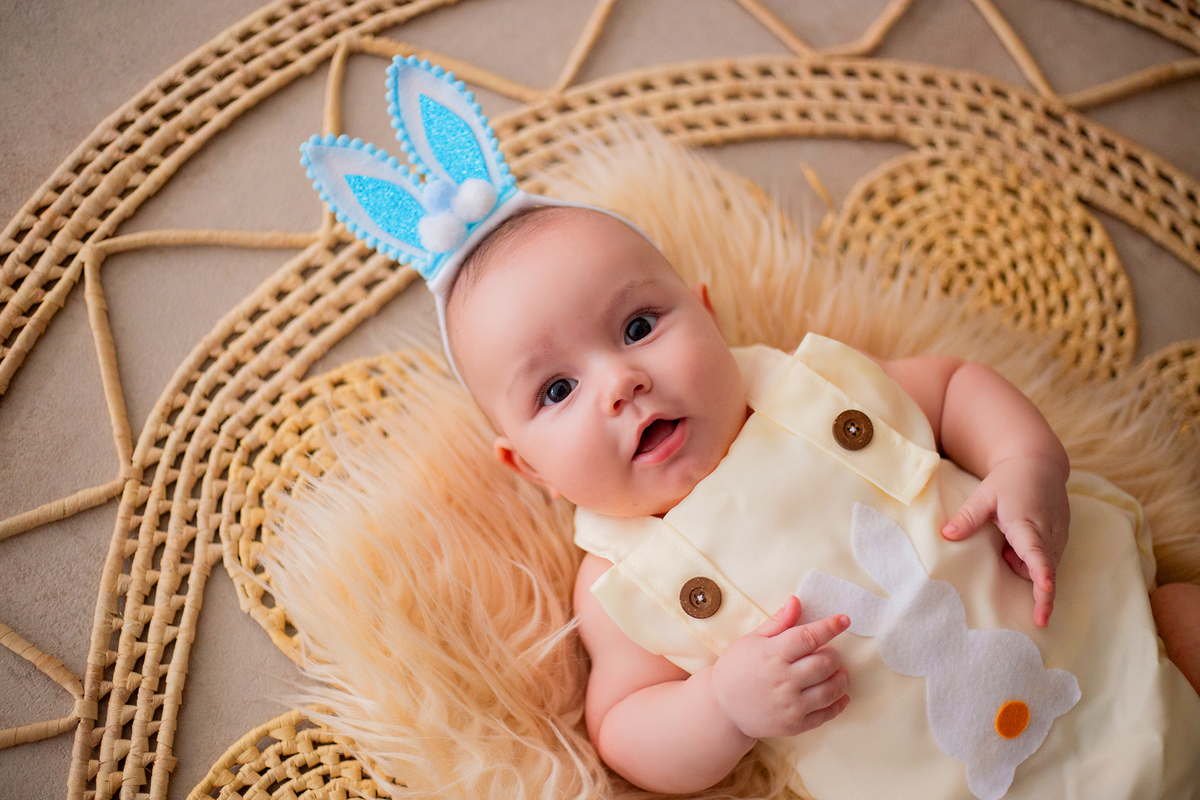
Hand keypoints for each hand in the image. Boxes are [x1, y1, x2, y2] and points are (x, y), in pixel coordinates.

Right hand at [710, 596, 849, 738]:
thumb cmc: (736, 668)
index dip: (830, 626)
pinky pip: (825, 715)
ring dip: (841, 678)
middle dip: (834, 655)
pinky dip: (839, 704)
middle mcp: (783, 680)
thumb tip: (796, 600)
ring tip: (838, 672)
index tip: (844, 620)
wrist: (722, 708)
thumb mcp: (752, 640)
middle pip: (824, 663)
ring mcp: (790, 705)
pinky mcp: (794, 725)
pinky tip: (841, 695)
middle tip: (830, 652)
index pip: (808, 637)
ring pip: (830, 689)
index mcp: (772, 654)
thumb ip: (778, 622)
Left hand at [941, 455, 1069, 626]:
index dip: (1042, 576)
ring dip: (1027, 568)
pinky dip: (1033, 561)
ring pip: (1045, 568)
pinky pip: (1048, 560)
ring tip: (1004, 546)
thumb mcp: (985, 495)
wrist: (1039, 464)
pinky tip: (1016, 543)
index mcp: (1026, 525)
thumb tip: (946, 535)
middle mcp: (1048, 535)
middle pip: (1045, 572)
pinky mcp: (1062, 539)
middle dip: (1039, 592)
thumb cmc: (1009, 480)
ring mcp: (1059, 538)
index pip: (1037, 555)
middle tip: (1030, 601)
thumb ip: (968, 517)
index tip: (1046, 593)